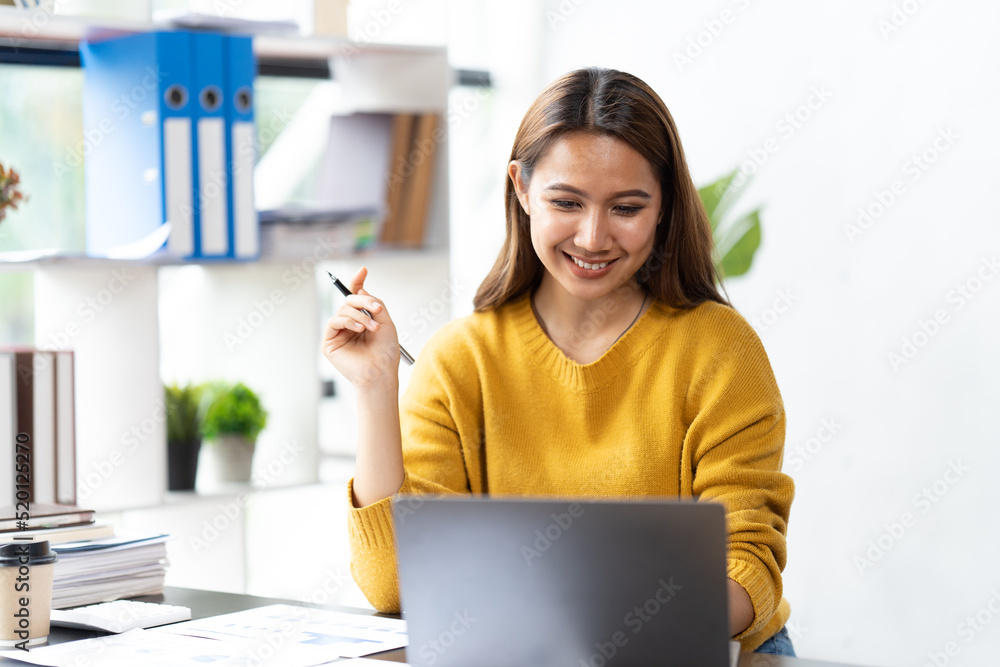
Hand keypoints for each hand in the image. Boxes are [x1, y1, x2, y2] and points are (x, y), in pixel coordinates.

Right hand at [322, 267, 400, 387]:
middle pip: (349, 300)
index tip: (363, 270)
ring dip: (359, 315)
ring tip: (372, 328)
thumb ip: (374, 303)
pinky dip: (347, 321)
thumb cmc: (386, 351)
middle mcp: (349, 325)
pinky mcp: (329, 343)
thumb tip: (360, 289)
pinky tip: (359, 329)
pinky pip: (333, 321)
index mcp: (362, 320)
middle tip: (376, 309)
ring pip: (342, 310)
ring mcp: (338, 333)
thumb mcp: (386, 321)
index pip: (356, 298)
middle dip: (363, 301)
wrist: (381, 371)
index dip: (357, 282)